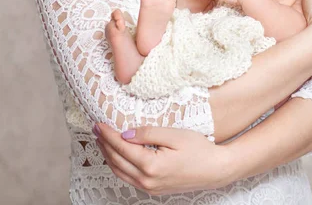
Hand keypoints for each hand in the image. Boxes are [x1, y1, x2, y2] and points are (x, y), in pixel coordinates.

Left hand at [95, 124, 232, 194]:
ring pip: (120, 172)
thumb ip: (148, 133)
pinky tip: (117, 156)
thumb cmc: (199, 149)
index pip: (121, 147)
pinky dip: (118, 165)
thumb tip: (126, 134)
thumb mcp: (174, 135)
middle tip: (96, 129)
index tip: (99, 123)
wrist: (215, 170)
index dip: (108, 135)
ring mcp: (150, 187)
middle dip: (104, 144)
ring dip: (108, 156)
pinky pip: (128, 178)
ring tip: (102, 141)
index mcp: (151, 165)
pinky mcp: (153, 189)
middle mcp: (147, 180)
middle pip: (117, 161)